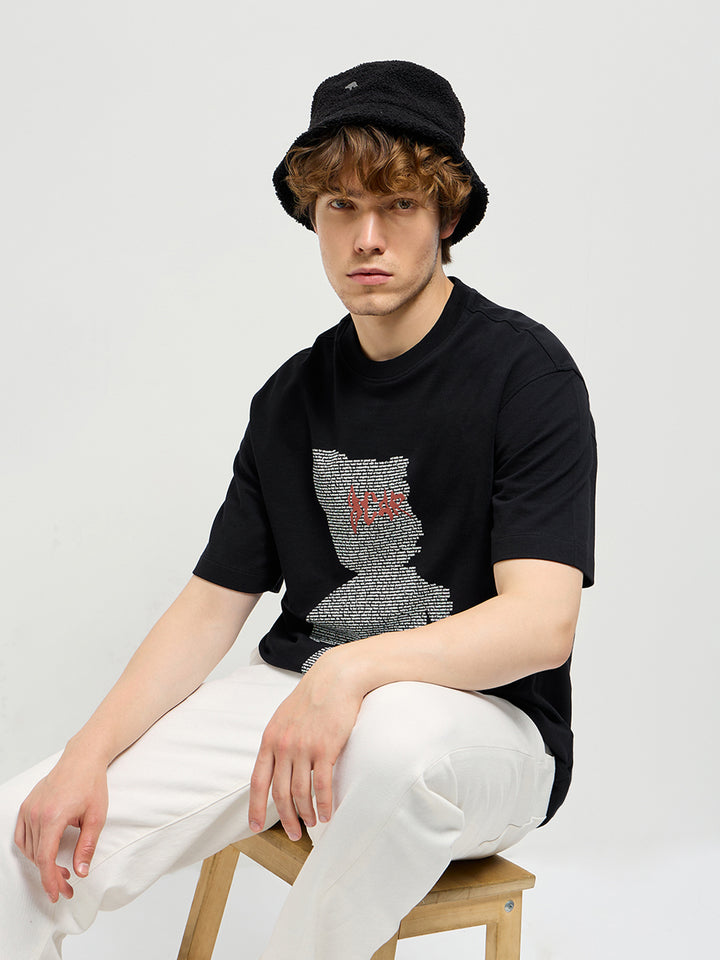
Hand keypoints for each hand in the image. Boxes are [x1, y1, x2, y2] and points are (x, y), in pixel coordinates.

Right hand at [14, 746, 108, 902]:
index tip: (57, 894)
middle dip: (51, 875)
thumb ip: (87, 846)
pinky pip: (21, 835)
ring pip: (28, 848)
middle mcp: (36, 813)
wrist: (82, 759)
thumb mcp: (97, 816)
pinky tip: (43, 854)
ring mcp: (29, 809)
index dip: (50, 880)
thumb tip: (81, 872)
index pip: (45, 858)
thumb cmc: (91, 783)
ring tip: (60, 869)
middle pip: (37, 856)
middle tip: (66, 885)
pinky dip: (29, 849)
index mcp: (53, 816)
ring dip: (41, 863)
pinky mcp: (27, 805)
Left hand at [248, 649, 364, 840]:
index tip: (254, 827)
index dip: (255, 807)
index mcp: (270, 738)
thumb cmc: (314, 695)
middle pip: (280, 793)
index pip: (258, 781)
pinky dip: (324, 804)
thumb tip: (276, 763)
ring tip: (313, 824)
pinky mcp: (325, 748)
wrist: (336, 678)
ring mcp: (304, 748)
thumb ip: (278, 739)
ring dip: (306, 814)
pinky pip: (322, 785)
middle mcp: (283, 746)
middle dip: (285, 818)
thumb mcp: (285, 716)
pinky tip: (328, 813)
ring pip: (301, 793)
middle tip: (294, 834)